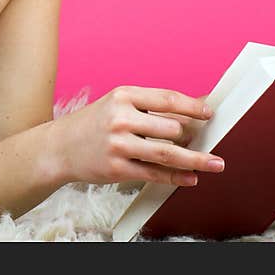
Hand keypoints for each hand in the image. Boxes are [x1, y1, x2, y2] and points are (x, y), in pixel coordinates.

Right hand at [50, 88, 223, 186]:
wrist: (59, 147)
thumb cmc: (93, 125)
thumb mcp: (117, 106)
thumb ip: (150, 108)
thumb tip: (191, 110)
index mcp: (123, 96)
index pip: (167, 99)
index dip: (193, 106)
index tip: (209, 113)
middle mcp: (120, 118)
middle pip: (172, 128)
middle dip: (192, 137)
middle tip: (203, 141)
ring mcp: (118, 144)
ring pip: (168, 154)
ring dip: (196, 160)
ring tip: (215, 163)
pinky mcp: (117, 168)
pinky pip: (154, 174)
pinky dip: (177, 178)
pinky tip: (190, 178)